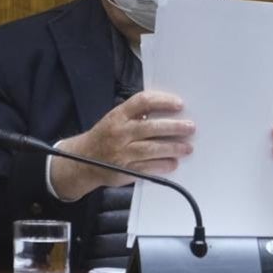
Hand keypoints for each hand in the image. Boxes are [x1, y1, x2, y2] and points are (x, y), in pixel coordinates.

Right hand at [51, 90, 194, 199]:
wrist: (82, 161)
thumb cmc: (105, 136)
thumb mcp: (115, 119)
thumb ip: (136, 114)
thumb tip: (167, 111)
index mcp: (117, 115)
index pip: (142, 102)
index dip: (163, 101)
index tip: (179, 104)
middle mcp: (119, 133)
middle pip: (151, 128)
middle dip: (174, 127)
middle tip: (190, 127)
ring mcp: (122, 153)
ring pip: (151, 149)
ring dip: (172, 148)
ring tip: (187, 147)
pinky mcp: (125, 170)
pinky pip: (148, 168)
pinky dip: (163, 165)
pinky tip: (173, 163)